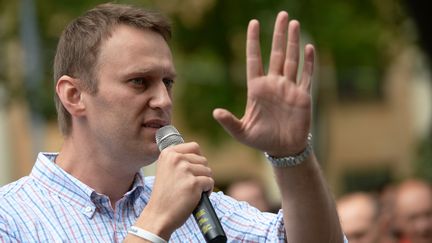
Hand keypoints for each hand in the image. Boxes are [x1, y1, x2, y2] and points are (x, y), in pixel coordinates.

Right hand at [135, 142, 213, 239]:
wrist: (158, 215)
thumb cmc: (165, 195)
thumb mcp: (166, 169)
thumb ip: (180, 159)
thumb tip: (200, 155)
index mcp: (168, 153)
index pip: (194, 147)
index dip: (197, 160)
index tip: (190, 171)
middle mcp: (176, 158)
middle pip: (203, 160)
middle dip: (201, 173)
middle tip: (189, 185)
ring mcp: (185, 170)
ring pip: (208, 171)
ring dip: (204, 182)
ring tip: (192, 191)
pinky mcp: (193, 183)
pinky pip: (210, 182)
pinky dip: (207, 191)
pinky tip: (196, 197)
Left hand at [213, 11, 314, 156]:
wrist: (284, 150)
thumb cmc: (262, 140)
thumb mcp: (242, 132)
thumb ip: (229, 122)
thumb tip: (215, 112)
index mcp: (257, 88)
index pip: (254, 59)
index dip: (254, 42)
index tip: (253, 23)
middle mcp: (273, 84)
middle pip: (276, 53)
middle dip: (278, 34)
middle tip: (281, 15)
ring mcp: (289, 88)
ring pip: (292, 59)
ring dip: (293, 41)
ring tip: (293, 23)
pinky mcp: (302, 95)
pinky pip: (306, 75)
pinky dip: (308, 62)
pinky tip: (309, 47)